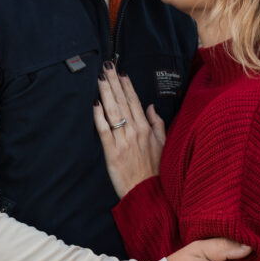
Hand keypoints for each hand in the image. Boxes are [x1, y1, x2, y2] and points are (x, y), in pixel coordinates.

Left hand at [93, 64, 165, 197]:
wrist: (149, 194)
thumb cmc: (157, 172)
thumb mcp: (164, 144)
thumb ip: (158, 124)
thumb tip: (151, 107)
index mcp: (147, 129)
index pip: (135, 101)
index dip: (127, 86)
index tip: (121, 72)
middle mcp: (135, 132)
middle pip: (122, 101)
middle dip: (114, 82)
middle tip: (107, 66)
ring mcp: (123, 141)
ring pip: (113, 112)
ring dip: (106, 93)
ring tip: (100, 78)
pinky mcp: (112, 152)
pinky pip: (104, 130)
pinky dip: (99, 116)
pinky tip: (95, 104)